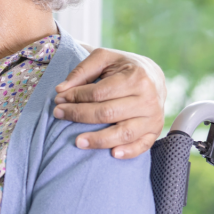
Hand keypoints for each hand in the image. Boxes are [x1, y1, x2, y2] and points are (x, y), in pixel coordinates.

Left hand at [52, 47, 166, 158]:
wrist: (153, 76)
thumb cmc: (123, 67)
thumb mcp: (104, 59)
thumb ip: (82, 71)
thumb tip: (60, 90)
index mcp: (136, 77)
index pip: (99, 93)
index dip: (76, 96)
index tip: (58, 98)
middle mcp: (147, 98)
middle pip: (107, 113)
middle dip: (79, 115)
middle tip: (58, 114)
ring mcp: (153, 116)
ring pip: (124, 133)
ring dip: (99, 140)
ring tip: (77, 142)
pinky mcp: (155, 130)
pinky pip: (142, 145)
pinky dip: (128, 152)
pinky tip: (112, 154)